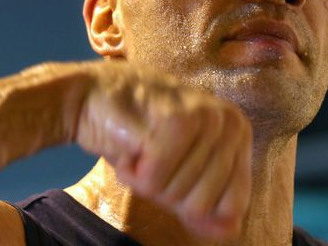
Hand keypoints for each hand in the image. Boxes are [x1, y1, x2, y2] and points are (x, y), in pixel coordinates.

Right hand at [75, 61, 252, 239]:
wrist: (89, 96)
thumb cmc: (136, 136)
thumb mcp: (178, 175)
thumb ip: (206, 204)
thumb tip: (230, 231)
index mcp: (238, 132)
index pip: (232, 206)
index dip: (193, 205)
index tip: (173, 176)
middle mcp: (229, 122)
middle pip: (200, 205)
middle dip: (165, 193)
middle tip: (151, 160)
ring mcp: (205, 118)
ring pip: (176, 195)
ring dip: (145, 182)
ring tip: (140, 149)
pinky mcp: (176, 122)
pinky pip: (153, 183)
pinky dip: (131, 174)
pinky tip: (129, 146)